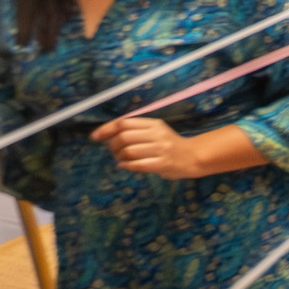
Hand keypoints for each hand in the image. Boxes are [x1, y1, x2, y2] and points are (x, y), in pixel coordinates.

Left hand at [91, 115, 205, 178]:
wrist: (193, 157)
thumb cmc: (171, 144)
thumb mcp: (156, 131)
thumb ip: (137, 131)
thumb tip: (109, 135)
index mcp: (154, 124)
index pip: (124, 122)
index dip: (106, 129)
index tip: (95, 136)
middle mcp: (157, 134)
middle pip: (124, 137)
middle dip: (112, 145)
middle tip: (113, 151)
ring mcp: (160, 149)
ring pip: (129, 151)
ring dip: (119, 157)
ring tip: (121, 159)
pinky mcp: (162, 164)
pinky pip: (138, 164)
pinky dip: (127, 165)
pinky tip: (124, 165)